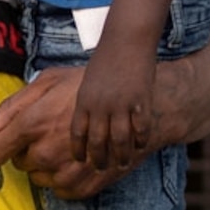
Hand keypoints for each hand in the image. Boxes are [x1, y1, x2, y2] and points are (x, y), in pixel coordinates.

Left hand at [0, 66, 118, 197]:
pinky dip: (65, 177)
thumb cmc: (87, 89)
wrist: (132, 108)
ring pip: (39, 178)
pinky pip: (58, 190)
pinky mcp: (82, 187)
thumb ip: (11, 108)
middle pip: (20, 164)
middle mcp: (46, 152)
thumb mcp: (47, 83)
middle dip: (29, 150)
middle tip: (52, 131)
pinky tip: (78, 158)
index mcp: (33, 124)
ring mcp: (65, 172)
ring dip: (47, 165)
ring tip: (67, 144)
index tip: (4, 146)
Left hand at [71, 39, 158, 171]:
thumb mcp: (83, 80)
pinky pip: (140, 129)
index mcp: (84, 101)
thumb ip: (80, 102)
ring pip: (119, 141)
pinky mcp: (140, 102)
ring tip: (123, 164)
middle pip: (97, 142)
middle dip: (99, 159)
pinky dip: (140, 141)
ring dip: (121, 155)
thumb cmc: (104, 59)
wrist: (127, 41)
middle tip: (101, 168)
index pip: (78, 134)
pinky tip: (140, 146)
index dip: (79, 150)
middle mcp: (100, 106)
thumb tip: (68, 122)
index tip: (81, 160)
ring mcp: (121, 105)